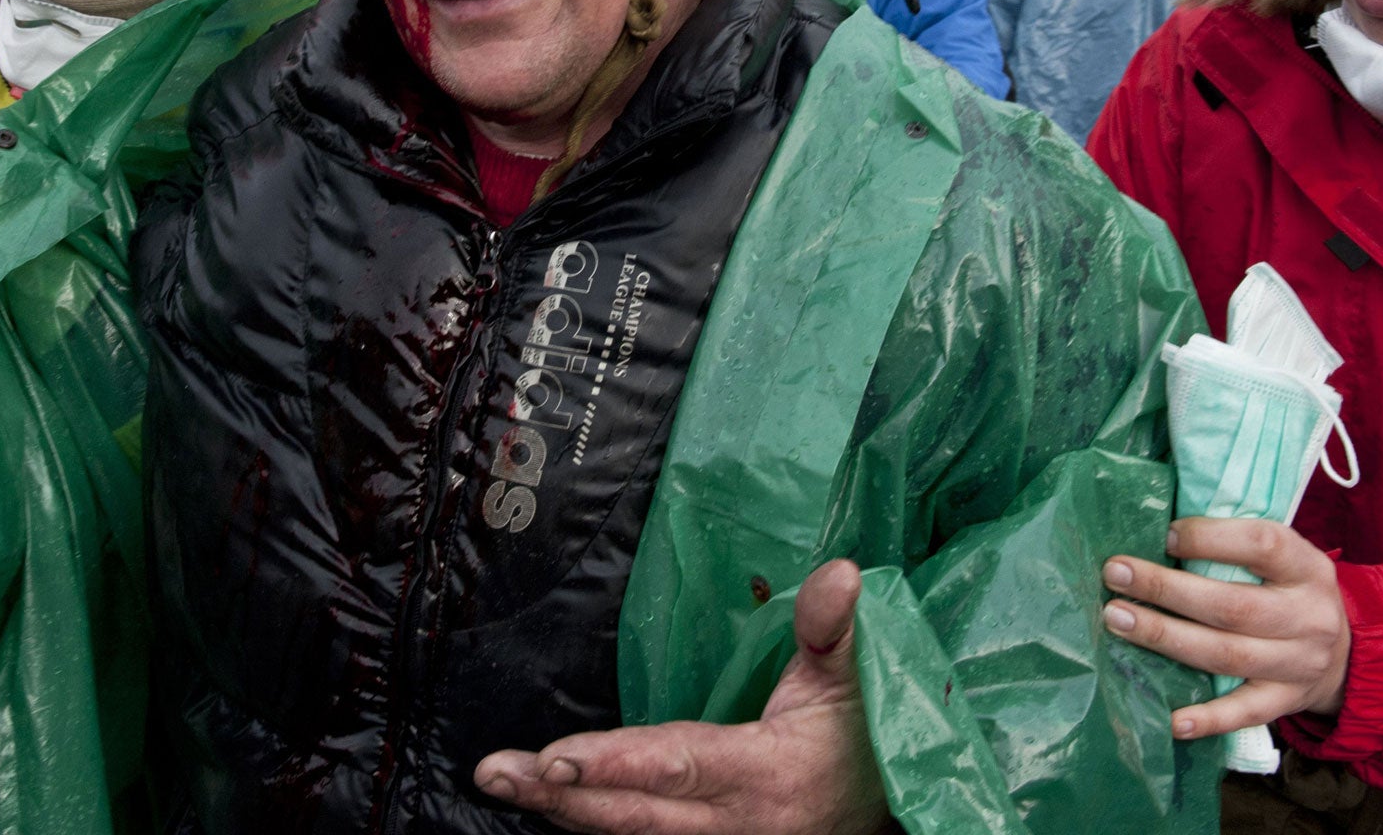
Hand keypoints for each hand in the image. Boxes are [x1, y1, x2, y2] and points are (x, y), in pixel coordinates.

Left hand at [475, 559, 888, 834]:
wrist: (888, 815)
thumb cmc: (865, 741)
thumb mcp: (857, 681)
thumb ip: (834, 630)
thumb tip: (840, 572)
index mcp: (764, 774)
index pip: (677, 765)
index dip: (615, 764)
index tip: (555, 756)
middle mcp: (733, 824)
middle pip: (632, 814)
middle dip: (558, 792)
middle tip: (494, 771)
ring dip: (562, 810)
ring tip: (501, 780)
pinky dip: (590, 821)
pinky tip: (548, 800)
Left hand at [1102, 517, 1349, 741]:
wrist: (1348, 654)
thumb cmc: (1289, 589)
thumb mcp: (1282, 556)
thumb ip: (1234, 544)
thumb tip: (1159, 533)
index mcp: (1306, 567)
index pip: (1261, 545)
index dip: (1208, 539)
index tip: (1164, 536)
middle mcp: (1308, 617)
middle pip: (1232, 606)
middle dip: (1166, 590)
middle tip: (1114, 574)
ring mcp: (1300, 664)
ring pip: (1228, 655)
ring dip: (1166, 638)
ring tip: (1118, 620)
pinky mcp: (1287, 701)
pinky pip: (1244, 712)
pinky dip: (1207, 718)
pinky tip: (1170, 718)